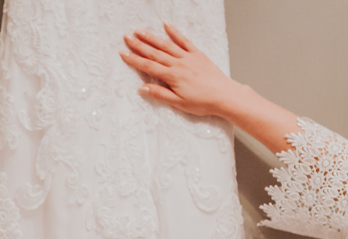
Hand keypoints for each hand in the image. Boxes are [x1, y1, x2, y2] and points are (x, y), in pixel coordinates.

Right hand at [120, 24, 244, 118]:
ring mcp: (188, 57)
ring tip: (139, 31)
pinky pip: (184, 40)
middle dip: (139, 45)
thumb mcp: (179, 103)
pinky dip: (174, 32)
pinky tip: (166, 25)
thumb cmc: (203, 102)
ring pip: (166, 45)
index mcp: (172, 76)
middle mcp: (178, 64)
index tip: (123, 53)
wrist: (224, 95)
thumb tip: (142, 89)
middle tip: (126, 37)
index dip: (134, 59)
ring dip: (152, 37)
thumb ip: (160, 94)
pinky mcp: (197, 54)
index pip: (148, 66)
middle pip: (154, 53)